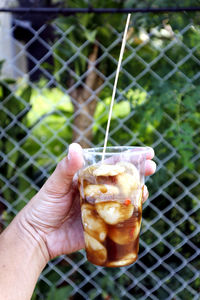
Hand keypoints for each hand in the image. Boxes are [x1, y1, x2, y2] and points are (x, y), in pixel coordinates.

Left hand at [19, 143, 155, 261]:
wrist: (37, 236)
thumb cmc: (43, 206)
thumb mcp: (54, 185)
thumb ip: (66, 168)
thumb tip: (76, 147)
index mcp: (88, 179)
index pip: (112, 165)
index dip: (130, 157)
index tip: (147, 153)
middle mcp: (98, 192)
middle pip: (123, 181)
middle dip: (139, 173)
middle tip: (153, 167)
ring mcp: (101, 209)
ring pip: (125, 200)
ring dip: (138, 194)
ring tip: (144, 191)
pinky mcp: (102, 227)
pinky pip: (120, 221)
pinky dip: (131, 217)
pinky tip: (137, 212)